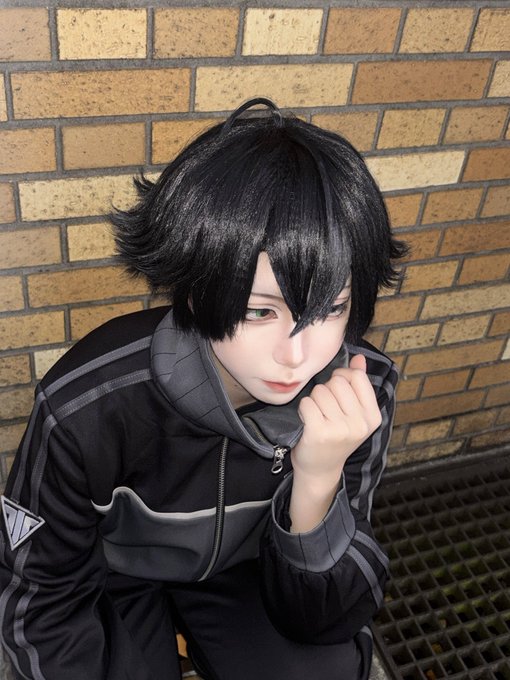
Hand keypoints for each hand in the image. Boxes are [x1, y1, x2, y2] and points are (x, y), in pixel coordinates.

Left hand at [291, 354, 381, 481]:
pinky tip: (308, 422)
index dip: (342, 378)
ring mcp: (340, 430)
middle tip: (326, 409)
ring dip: (314, 400)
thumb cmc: (336, 436)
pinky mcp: (319, 433)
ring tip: (317, 416)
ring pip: (320, 391)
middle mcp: (360, 424)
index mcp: (372, 416)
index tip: (338, 392)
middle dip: (327, 390)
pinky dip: (303, 409)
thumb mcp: (354, 413)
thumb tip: (359, 358)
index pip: (357, 377)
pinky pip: (307, 403)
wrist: (320, 469)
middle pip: (337, 382)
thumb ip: (358, 384)